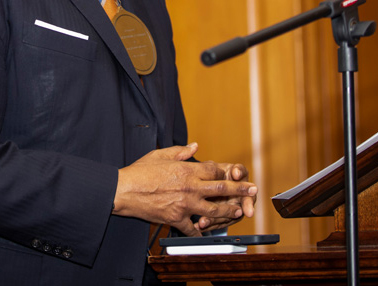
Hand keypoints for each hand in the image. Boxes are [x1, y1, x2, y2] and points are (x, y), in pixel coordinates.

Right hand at [112, 143, 256, 236]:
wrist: (124, 190)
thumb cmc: (140, 172)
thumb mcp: (160, 155)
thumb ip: (180, 151)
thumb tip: (195, 146)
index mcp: (187, 170)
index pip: (214, 169)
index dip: (226, 171)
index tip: (234, 172)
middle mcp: (190, 187)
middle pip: (221, 187)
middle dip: (240, 188)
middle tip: (253, 190)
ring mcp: (185, 204)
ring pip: (214, 209)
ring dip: (229, 210)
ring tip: (238, 211)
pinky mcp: (176, 219)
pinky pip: (193, 228)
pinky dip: (200, 231)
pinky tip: (206, 231)